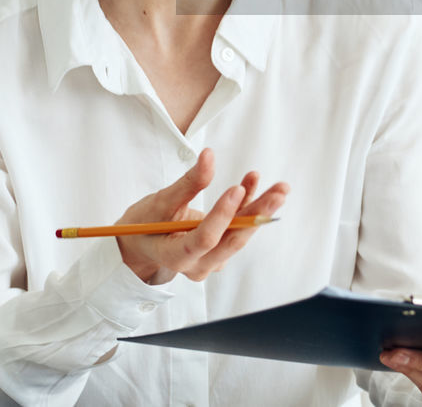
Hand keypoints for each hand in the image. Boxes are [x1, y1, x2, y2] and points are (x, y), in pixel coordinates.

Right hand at [115, 148, 288, 284]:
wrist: (142, 245)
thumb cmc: (145, 225)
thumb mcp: (160, 202)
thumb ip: (187, 183)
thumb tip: (209, 155)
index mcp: (175, 257)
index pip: (204, 239)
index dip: (222, 215)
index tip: (236, 188)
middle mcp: (197, 265)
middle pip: (232, 240)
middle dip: (258, 215)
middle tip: (279, 192)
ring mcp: (211, 261)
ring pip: (240, 235)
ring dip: (260, 209)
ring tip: (279, 188)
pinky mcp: (220, 252)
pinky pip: (238, 229)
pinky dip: (247, 206)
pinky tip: (254, 182)